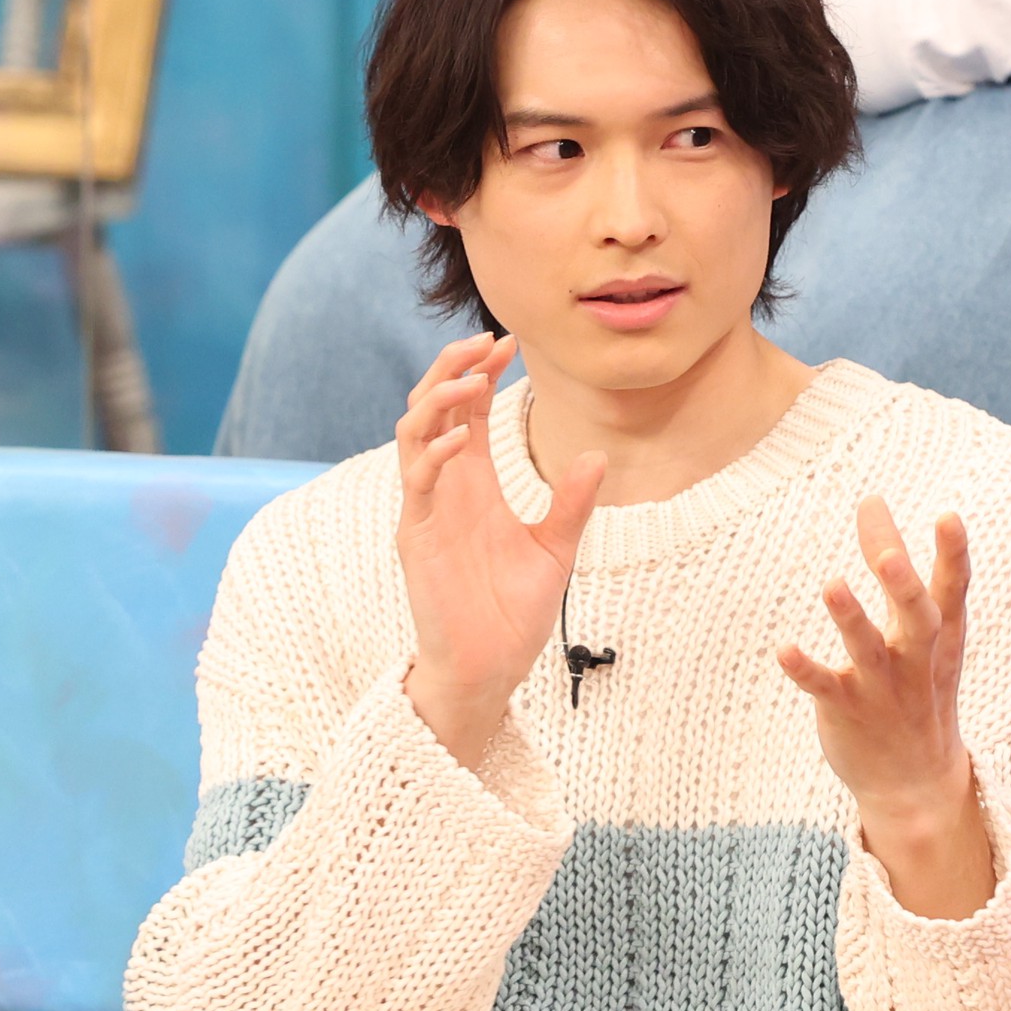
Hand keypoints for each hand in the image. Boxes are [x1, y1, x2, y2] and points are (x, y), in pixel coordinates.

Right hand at [396, 333, 604, 768]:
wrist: (488, 669)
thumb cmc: (512, 613)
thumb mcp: (555, 548)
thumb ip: (573, 503)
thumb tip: (597, 455)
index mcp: (476, 485)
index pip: (471, 412)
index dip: (482, 372)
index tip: (508, 343)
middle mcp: (446, 488)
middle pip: (434, 408)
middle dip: (452, 368)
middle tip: (483, 341)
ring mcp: (427, 509)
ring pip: (414, 433)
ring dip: (437, 400)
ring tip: (470, 379)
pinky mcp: (416, 536)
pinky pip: (417, 483)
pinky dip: (436, 455)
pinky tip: (464, 440)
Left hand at [778, 497, 992, 917]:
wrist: (914, 784)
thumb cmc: (915, 688)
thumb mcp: (919, 631)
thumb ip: (894, 566)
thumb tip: (871, 501)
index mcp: (939, 639)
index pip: (952, 591)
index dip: (953, 555)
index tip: (948, 516)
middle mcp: (915, 661)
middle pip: (917, 620)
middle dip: (904, 588)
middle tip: (888, 556)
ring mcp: (882, 688)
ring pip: (868, 651)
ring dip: (850, 619)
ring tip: (831, 584)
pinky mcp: (847, 711)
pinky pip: (825, 688)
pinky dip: (805, 669)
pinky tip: (782, 649)